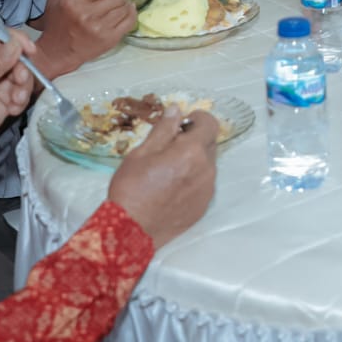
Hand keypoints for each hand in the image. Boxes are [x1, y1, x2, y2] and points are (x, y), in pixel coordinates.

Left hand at [0, 29, 36, 153]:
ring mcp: (1, 76)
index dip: (16, 40)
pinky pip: (24, 89)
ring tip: (14, 101)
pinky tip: (11, 109)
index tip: (29, 50)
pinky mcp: (10, 91)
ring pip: (24, 72)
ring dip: (23, 87)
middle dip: (22, 69)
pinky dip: (21, 99)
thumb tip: (15, 43)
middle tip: (19, 81)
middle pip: (17, 53)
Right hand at [33, 0, 137, 75]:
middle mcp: (86, 13)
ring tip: (115, 6)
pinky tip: (124, 12)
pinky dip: (130, 14)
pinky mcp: (109, 39)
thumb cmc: (60, 23)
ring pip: (125, 6)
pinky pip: (130, 20)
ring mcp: (99, 28)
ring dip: (123, 4)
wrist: (58, 51)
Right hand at [108, 107, 219, 248]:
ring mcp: (207, 190)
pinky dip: (193, 179)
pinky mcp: (203, 206)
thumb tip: (176, 110)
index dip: (198, 119)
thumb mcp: (142, 153)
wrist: (131, 231)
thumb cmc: (132, 188)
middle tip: (170, 146)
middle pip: (209, 144)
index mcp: (192, 151)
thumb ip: (164, 129)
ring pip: (207, 164)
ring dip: (194, 160)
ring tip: (168, 169)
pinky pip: (203, 184)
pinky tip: (171, 187)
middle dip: (194, 139)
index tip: (182, 123)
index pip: (210, 123)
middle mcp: (207, 169)